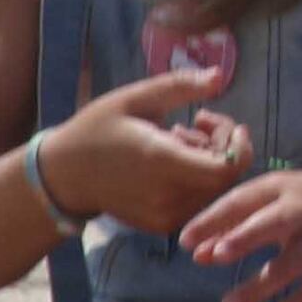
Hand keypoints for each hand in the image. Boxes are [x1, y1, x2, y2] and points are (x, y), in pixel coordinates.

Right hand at [50, 65, 252, 238]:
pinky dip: (197, 179)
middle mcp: (167, 196)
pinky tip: (172, 161)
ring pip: (215, 190)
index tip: (224, 122)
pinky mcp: (162, 226)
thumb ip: (180, 86)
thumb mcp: (135, 98)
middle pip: (225, 177)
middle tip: (197, 122)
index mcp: (161, 161)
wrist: (64, 176)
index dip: (237, 145)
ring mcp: (165, 217)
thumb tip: (220, 75)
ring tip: (178, 139)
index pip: (225, 168)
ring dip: (211, 161)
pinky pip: (198, 202)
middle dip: (223, 146)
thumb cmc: (97, 129)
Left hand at [180, 167, 301, 301]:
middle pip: (273, 223)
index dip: (214, 219)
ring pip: (291, 264)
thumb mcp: (276, 199)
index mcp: (282, 187)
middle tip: (216, 255)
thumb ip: (236, 223)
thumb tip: (196, 253)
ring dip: (260, 286)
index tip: (185, 241)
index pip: (243, 200)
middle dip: (245, 238)